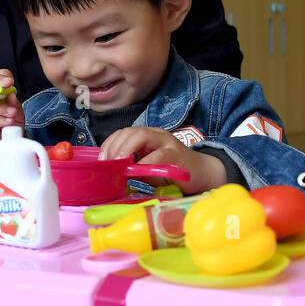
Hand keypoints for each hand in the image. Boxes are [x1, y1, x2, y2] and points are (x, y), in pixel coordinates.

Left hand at [97, 126, 224, 194]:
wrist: (202, 174)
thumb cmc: (173, 171)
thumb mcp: (148, 169)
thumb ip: (132, 167)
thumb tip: (112, 173)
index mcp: (146, 136)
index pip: (123, 133)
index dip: (110, 143)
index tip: (102, 160)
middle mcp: (156, 135)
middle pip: (130, 131)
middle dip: (115, 146)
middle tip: (108, 163)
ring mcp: (166, 142)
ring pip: (141, 136)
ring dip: (126, 150)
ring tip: (119, 164)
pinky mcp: (176, 154)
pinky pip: (157, 155)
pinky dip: (145, 162)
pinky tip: (137, 171)